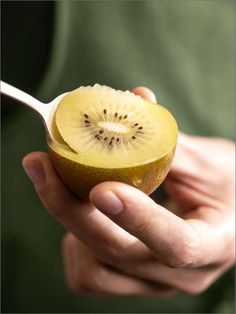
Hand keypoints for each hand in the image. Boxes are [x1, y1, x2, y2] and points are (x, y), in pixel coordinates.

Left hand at [22, 87, 234, 296]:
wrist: (226, 217)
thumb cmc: (226, 187)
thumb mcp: (210, 163)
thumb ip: (168, 138)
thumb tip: (134, 100)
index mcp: (212, 244)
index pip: (175, 244)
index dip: (138, 218)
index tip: (100, 186)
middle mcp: (179, 275)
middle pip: (116, 254)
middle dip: (70, 209)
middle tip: (41, 164)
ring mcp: (152, 283)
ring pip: (94, 273)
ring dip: (71, 227)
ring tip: (72, 191)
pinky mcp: (132, 282)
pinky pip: (87, 277)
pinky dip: (75, 246)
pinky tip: (85, 217)